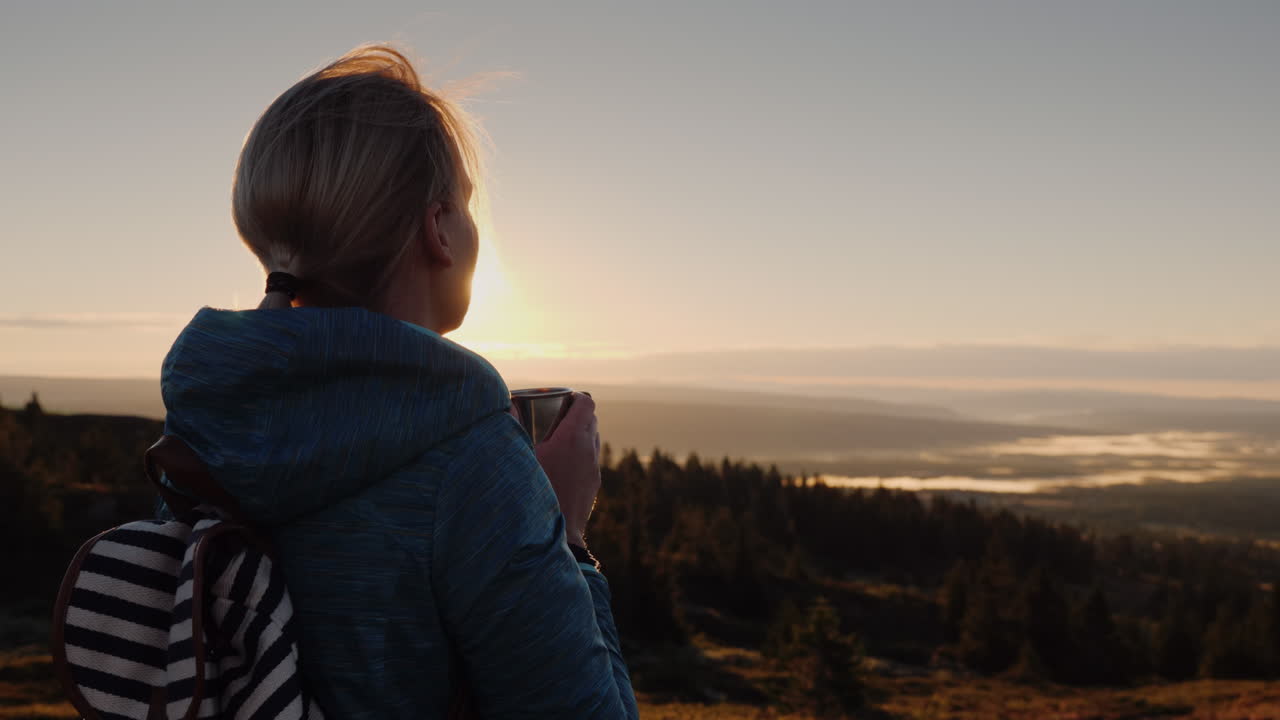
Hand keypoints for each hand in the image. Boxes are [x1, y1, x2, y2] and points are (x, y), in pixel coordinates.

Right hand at [509, 392, 599, 547]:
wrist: (556, 533)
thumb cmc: (535, 493)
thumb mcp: (521, 457)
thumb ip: (515, 428)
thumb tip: (509, 405)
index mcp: (571, 438)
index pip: (585, 403)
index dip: (574, 396)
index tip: (560, 398)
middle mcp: (588, 449)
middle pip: (591, 418)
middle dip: (576, 413)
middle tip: (555, 417)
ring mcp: (593, 467)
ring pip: (593, 438)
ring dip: (580, 434)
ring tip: (558, 441)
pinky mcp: (594, 482)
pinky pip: (591, 458)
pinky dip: (581, 453)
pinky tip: (563, 464)